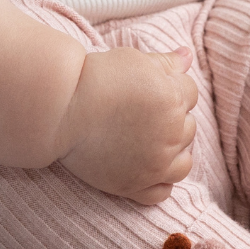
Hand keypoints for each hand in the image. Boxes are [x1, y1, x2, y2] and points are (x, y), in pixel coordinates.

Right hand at [52, 44, 198, 203]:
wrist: (60, 108)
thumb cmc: (95, 78)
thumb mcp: (135, 60)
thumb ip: (167, 63)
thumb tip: (188, 56)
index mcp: (173, 100)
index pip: (190, 93)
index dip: (171, 87)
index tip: (149, 89)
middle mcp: (169, 135)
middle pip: (188, 127)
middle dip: (173, 118)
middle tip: (144, 113)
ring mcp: (153, 164)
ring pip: (183, 162)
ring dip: (174, 151)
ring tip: (151, 140)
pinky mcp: (133, 185)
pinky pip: (161, 192)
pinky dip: (160, 182)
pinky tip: (150, 168)